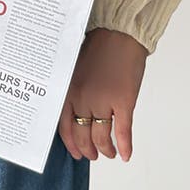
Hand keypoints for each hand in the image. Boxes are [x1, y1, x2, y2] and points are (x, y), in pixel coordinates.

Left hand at [58, 28, 148, 161]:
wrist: (119, 35)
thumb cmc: (98, 48)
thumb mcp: (75, 69)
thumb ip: (73, 90)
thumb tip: (77, 112)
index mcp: (68, 91)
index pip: (64, 126)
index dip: (71, 143)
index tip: (76, 152)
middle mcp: (82, 98)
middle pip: (82, 134)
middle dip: (88, 149)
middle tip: (92, 155)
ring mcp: (103, 101)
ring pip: (101, 137)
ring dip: (106, 149)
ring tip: (109, 153)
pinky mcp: (123, 102)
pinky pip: (123, 131)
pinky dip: (124, 146)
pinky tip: (126, 154)